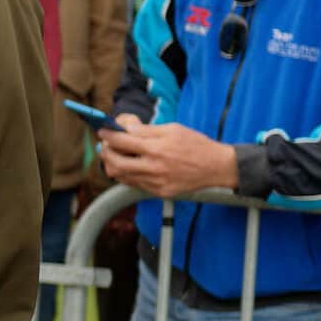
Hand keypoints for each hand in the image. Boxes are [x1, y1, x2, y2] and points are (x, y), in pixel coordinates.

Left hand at [98, 117, 237, 196]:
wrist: (217, 167)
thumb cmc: (196, 144)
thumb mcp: (172, 129)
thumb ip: (146, 130)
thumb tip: (125, 128)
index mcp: (157, 149)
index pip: (122, 142)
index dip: (108, 135)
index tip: (103, 131)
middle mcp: (154, 168)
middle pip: (115, 163)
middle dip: (105, 152)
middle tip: (105, 145)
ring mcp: (156, 183)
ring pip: (121, 177)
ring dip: (113, 165)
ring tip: (115, 155)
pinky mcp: (160, 192)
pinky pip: (134, 184)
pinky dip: (126, 174)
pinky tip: (129, 165)